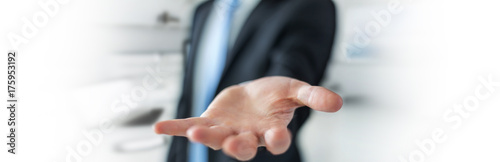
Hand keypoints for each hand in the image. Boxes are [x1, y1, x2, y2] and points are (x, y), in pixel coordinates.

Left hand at [154, 76, 341, 160]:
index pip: (277, 139)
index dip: (277, 138)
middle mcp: (248, 136)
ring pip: (216, 139)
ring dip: (205, 136)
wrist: (254, 92)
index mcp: (271, 130)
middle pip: (243, 146)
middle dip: (237, 145)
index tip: (278, 135)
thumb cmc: (274, 95)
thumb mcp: (295, 89)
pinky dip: (175, 127)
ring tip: (193, 131)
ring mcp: (227, 131)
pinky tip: (159, 127)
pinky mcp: (210, 122)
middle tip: (233, 142)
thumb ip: (313, 97)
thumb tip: (338, 102)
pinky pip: (191, 125)